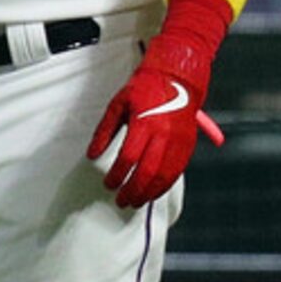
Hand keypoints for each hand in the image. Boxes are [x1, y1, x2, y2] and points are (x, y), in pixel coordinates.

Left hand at [88, 49, 206, 208]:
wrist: (177, 79)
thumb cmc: (144, 90)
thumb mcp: (117, 105)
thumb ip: (104, 131)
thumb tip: (92, 154)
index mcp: (145, 123)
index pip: (129, 157)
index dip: (118, 174)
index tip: (108, 184)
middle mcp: (165, 134)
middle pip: (148, 171)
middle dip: (133, 190)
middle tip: (121, 200)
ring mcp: (179, 141)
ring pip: (165, 175)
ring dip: (149, 193)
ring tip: (136, 202)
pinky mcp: (188, 145)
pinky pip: (177, 171)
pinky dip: (165, 186)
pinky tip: (153, 193)